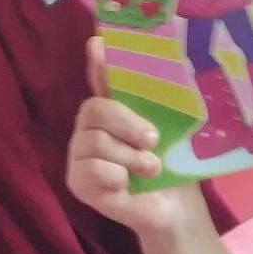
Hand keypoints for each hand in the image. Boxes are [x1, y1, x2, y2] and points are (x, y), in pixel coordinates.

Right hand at [66, 40, 197, 238]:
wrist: (175, 209)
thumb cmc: (172, 165)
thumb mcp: (171, 129)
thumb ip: (159, 97)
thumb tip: (168, 59)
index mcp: (113, 107)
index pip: (99, 77)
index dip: (98, 62)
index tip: (97, 45)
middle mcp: (90, 126)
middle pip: (93, 109)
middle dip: (126, 124)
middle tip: (152, 140)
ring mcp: (79, 153)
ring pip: (95, 143)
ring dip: (129, 158)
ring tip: (150, 169)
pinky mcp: (77, 181)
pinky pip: (91, 170)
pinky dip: (116, 178)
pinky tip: (126, 187)